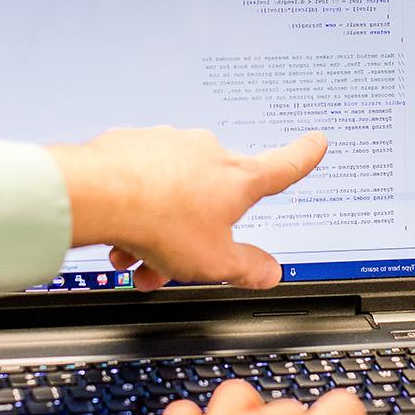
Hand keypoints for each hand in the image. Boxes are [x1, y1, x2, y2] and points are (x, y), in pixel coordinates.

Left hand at [47, 127, 327, 289]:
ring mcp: (167, 144)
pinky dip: (133, 209)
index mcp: (237, 178)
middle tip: (174, 264)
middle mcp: (205, 152)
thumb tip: (269, 272)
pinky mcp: (131, 145)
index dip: (304, 156)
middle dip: (194, 233)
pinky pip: (140, 182)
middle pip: (212, 199)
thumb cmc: (160, 220)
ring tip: (135, 259)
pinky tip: (117, 236)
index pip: (284, 166)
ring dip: (157, 229)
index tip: (316, 142)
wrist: (99, 194)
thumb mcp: (215, 262)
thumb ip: (247, 268)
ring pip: (171, 194)